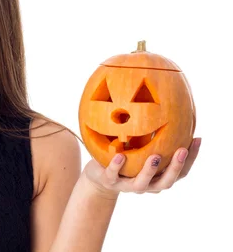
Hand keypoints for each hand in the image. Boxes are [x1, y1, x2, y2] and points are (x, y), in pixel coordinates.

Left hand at [82, 137, 201, 197]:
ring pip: (143, 183)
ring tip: (155, 156)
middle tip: (182, 150)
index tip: (197, 138)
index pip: (181, 172)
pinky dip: (117, 166)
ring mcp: (128, 185)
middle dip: (176, 166)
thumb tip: (172, 111)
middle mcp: (147, 184)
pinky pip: (113, 175)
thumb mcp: (142, 148)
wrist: (100, 176)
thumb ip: (156, 138)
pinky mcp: (110, 181)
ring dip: (150, 170)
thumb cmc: (127, 158)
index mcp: (158, 177)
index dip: (191, 158)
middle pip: (167, 181)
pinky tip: (120, 155)